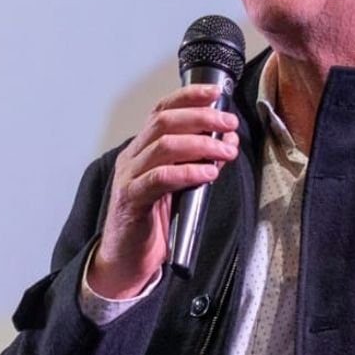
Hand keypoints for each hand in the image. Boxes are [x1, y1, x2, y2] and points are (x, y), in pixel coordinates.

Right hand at [87, 84, 238, 298]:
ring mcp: (128, 178)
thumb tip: (226, 140)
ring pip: (163, 145)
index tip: (217, 93)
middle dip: (202, 118)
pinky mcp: (131, 201)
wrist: (125, 261)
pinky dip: (187, 172)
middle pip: (164, 122)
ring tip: (227, 150)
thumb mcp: (176, 186)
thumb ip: (195, 162)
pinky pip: (159, 178)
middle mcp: (132, 158)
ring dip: (201, 144)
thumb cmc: (151, 223)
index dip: (188, 96)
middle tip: (230, 124)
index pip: (162, 110)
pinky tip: (208, 172)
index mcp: (141, 150)